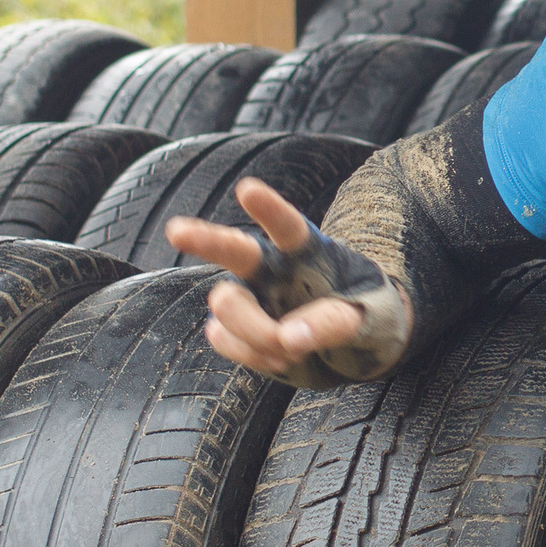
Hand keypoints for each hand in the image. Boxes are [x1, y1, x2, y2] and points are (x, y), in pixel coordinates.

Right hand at [166, 179, 365, 378]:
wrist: (354, 348)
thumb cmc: (365, 317)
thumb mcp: (368, 317)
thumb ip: (333, 322)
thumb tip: (289, 336)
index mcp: (308, 251)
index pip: (287, 226)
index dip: (268, 208)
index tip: (247, 189)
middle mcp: (271, 267)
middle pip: (235, 250)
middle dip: (205, 239)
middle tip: (177, 231)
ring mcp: (250, 298)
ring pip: (228, 308)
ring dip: (255, 333)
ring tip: (291, 348)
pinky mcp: (237, 330)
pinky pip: (227, 341)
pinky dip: (252, 356)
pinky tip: (279, 357)